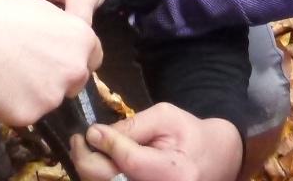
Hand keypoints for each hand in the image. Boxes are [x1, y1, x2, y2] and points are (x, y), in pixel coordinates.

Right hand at [0, 0, 102, 125]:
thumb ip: (62, 36)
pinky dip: (11, 104)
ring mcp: (52, 96)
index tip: (56, 57)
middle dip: (56, 78)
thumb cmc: (1, 10)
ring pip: (47, 100)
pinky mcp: (28, 115)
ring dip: (32, 93)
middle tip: (27, 66)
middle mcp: (74, 70)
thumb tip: (61, 49)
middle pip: (73, 82)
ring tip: (5, 72)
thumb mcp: (45, 12)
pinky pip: (23, 114)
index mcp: (82, 39)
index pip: (92, 58)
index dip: (73, 57)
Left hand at [72, 105, 242, 180]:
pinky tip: (99, 163)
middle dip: (87, 159)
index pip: (130, 161)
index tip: (90, 130)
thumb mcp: (165, 117)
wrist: (213, 159)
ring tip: (87, 149)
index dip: (106, 144)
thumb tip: (96, 135)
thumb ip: (132, 125)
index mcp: (174, 172)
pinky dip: (100, 177)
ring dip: (90, 170)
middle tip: (79, 140)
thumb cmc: (189, 133)